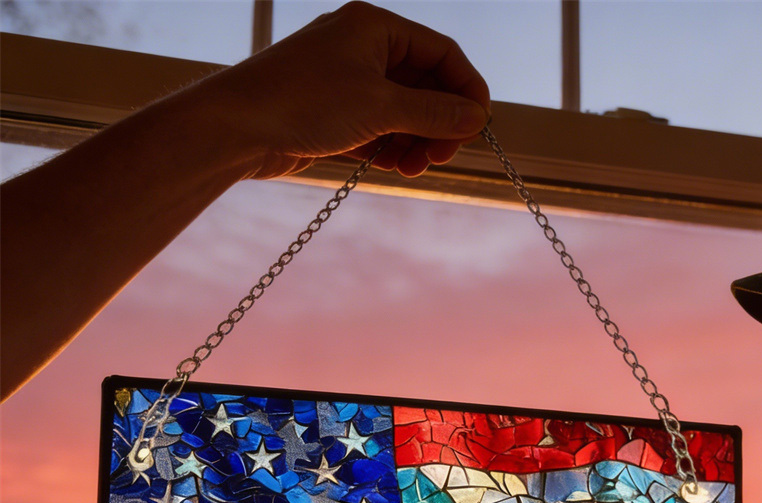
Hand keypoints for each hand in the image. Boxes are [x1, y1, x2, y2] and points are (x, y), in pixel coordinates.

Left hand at [198, 0, 490, 178]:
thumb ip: (434, 113)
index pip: (442, 54)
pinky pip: (379, 128)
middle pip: (425, 86)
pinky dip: (391, 148)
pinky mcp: (334, 113)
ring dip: (416, 142)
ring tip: (413, 167)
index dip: (466, 90)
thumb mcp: (380, 108)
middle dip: (438, 124)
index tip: (477, 128)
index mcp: (376, 28)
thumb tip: (477, 117)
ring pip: (402, 112)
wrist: (236, 128)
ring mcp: (347, 82)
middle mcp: (363, 49)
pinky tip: (392, 166)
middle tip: (440, 156)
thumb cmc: (302, 102)